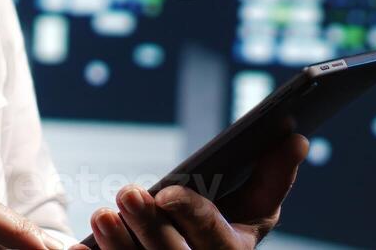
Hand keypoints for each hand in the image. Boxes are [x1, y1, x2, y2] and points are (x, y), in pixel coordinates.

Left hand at [87, 134, 308, 249]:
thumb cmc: (224, 227)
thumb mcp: (253, 208)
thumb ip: (273, 175)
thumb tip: (295, 135)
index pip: (213, 237)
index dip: (192, 215)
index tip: (169, 192)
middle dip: (150, 227)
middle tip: (127, 193)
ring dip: (118, 245)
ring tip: (102, 215)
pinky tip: (80, 247)